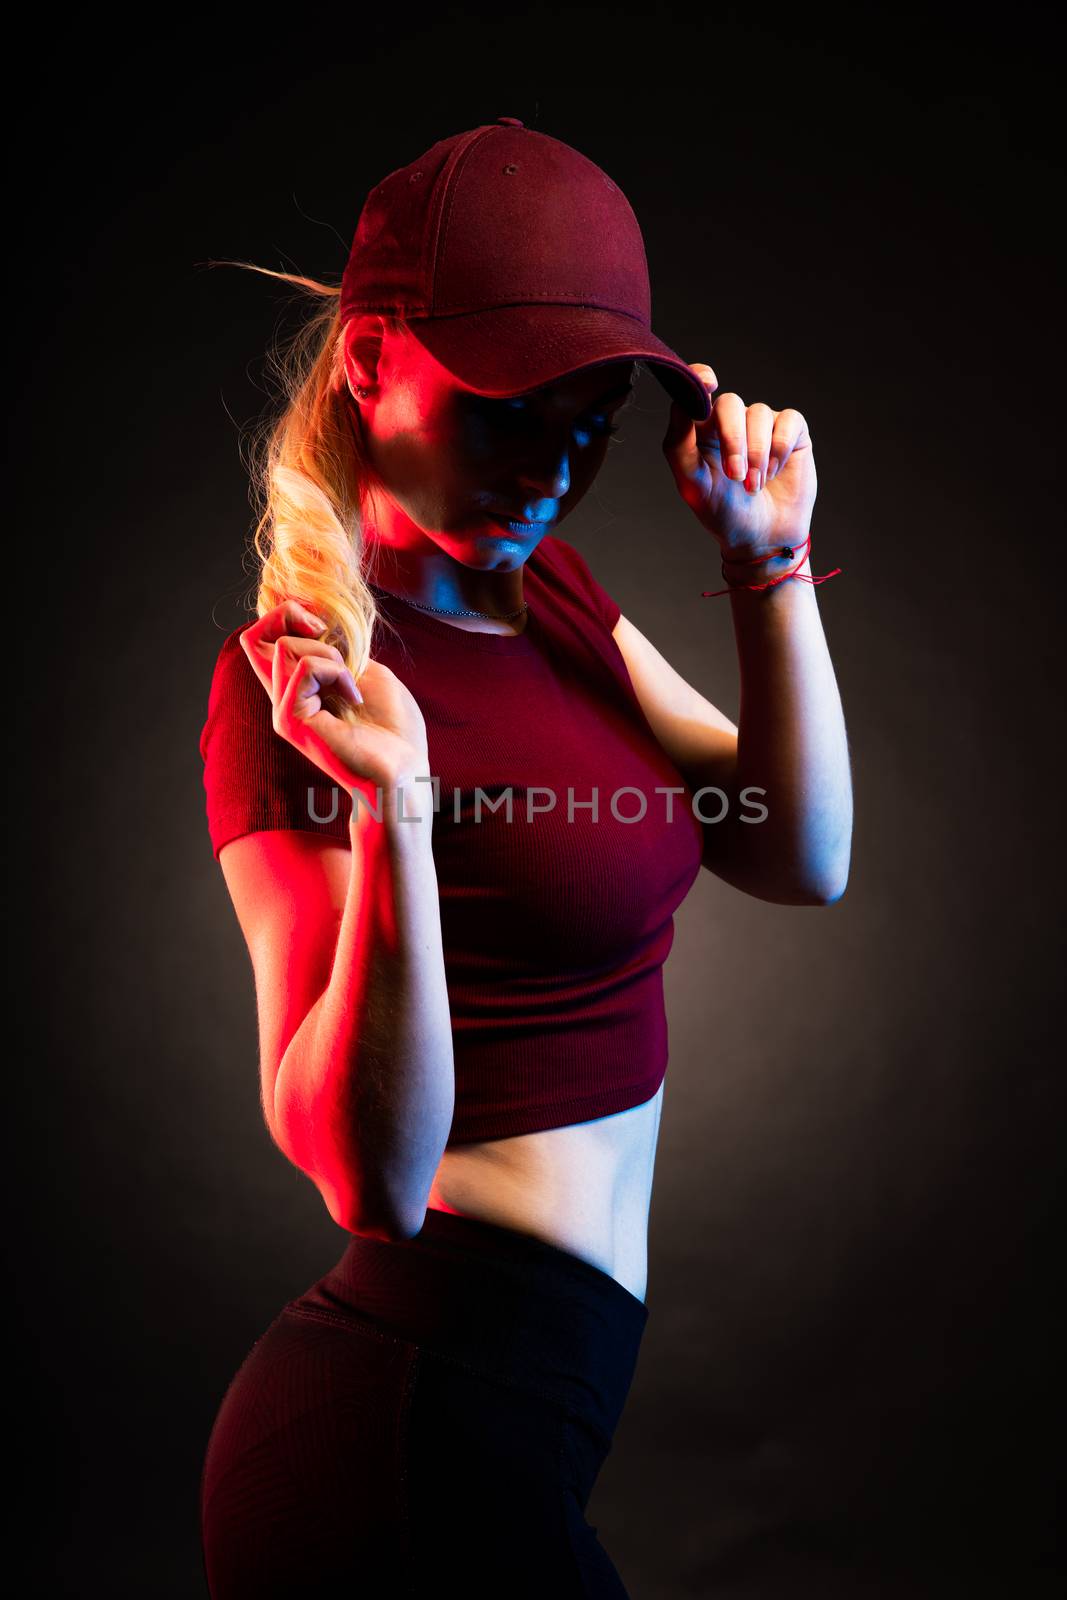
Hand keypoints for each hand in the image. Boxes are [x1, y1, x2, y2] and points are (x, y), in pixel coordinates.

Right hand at [240, 600, 430, 806]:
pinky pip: (304, 668)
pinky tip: (354, 697)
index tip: (323, 627)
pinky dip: (336, 672)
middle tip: (328, 638)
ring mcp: (284, 711)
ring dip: (328, 654)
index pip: (262, 640)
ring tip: (351, 684)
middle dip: (289, 616)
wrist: (405, 769)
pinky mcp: (291, 721)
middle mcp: (284, 698)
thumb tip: (320, 630)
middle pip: (252, 639)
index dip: (285, 616)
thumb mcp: (370, 673)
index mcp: (300, 688)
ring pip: (282, 647)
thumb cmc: (395, 730)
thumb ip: (340, 651)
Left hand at [662, 363, 817, 556]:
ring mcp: (762, 425)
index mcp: (702, 429)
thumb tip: (683, 403)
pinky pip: (789, 420)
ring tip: (754, 486)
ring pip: (760, 414)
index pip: (698, 390)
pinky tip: (775, 471)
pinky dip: (780, 447)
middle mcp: (732, 421)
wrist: (761, 538)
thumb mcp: (692, 484)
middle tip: (736, 476)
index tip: (709, 382)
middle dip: (733, 439)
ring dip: (757, 453)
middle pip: (730, 404)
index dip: (701, 377)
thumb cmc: (722, 512)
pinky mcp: (792, 432)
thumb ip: (679, 443)